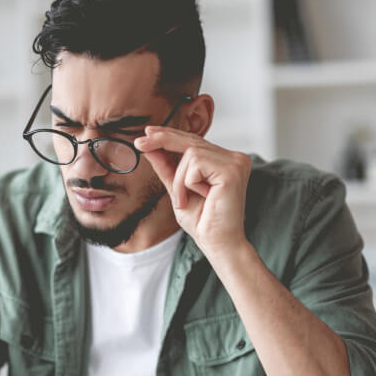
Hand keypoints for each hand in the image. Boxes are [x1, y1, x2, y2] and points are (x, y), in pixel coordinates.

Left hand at [134, 125, 251, 257]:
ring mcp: (236, 162)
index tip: (147, 132)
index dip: (169, 135)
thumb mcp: (177, 190)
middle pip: (192, 140)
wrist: (217, 243)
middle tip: (140, 142)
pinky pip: (195, 164)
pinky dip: (187, 183)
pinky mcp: (232, 170)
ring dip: (179, 179)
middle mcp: (234, 158)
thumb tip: (149, 146)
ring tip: (185, 200)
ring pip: (190, 153)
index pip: (194, 141)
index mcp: (225, 161)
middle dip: (163, 140)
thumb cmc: (202, 221)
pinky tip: (201, 197)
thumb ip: (167, 167)